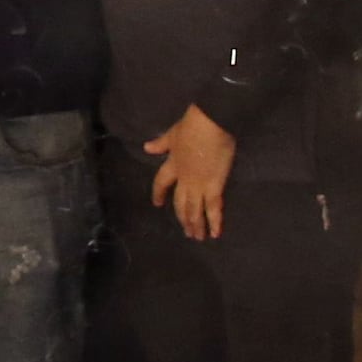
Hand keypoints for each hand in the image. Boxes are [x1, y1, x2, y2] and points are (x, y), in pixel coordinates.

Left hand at [147, 103, 236, 242]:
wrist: (211, 124)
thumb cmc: (193, 125)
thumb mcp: (172, 134)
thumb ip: (161, 144)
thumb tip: (147, 148)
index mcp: (172, 164)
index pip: (161, 183)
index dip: (158, 193)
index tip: (157, 204)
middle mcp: (183, 179)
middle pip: (179, 203)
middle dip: (182, 217)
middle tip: (185, 231)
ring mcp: (198, 185)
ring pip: (194, 209)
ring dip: (195, 224)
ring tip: (196, 237)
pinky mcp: (214, 186)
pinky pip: (213, 208)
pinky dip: (214, 221)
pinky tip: (215, 233)